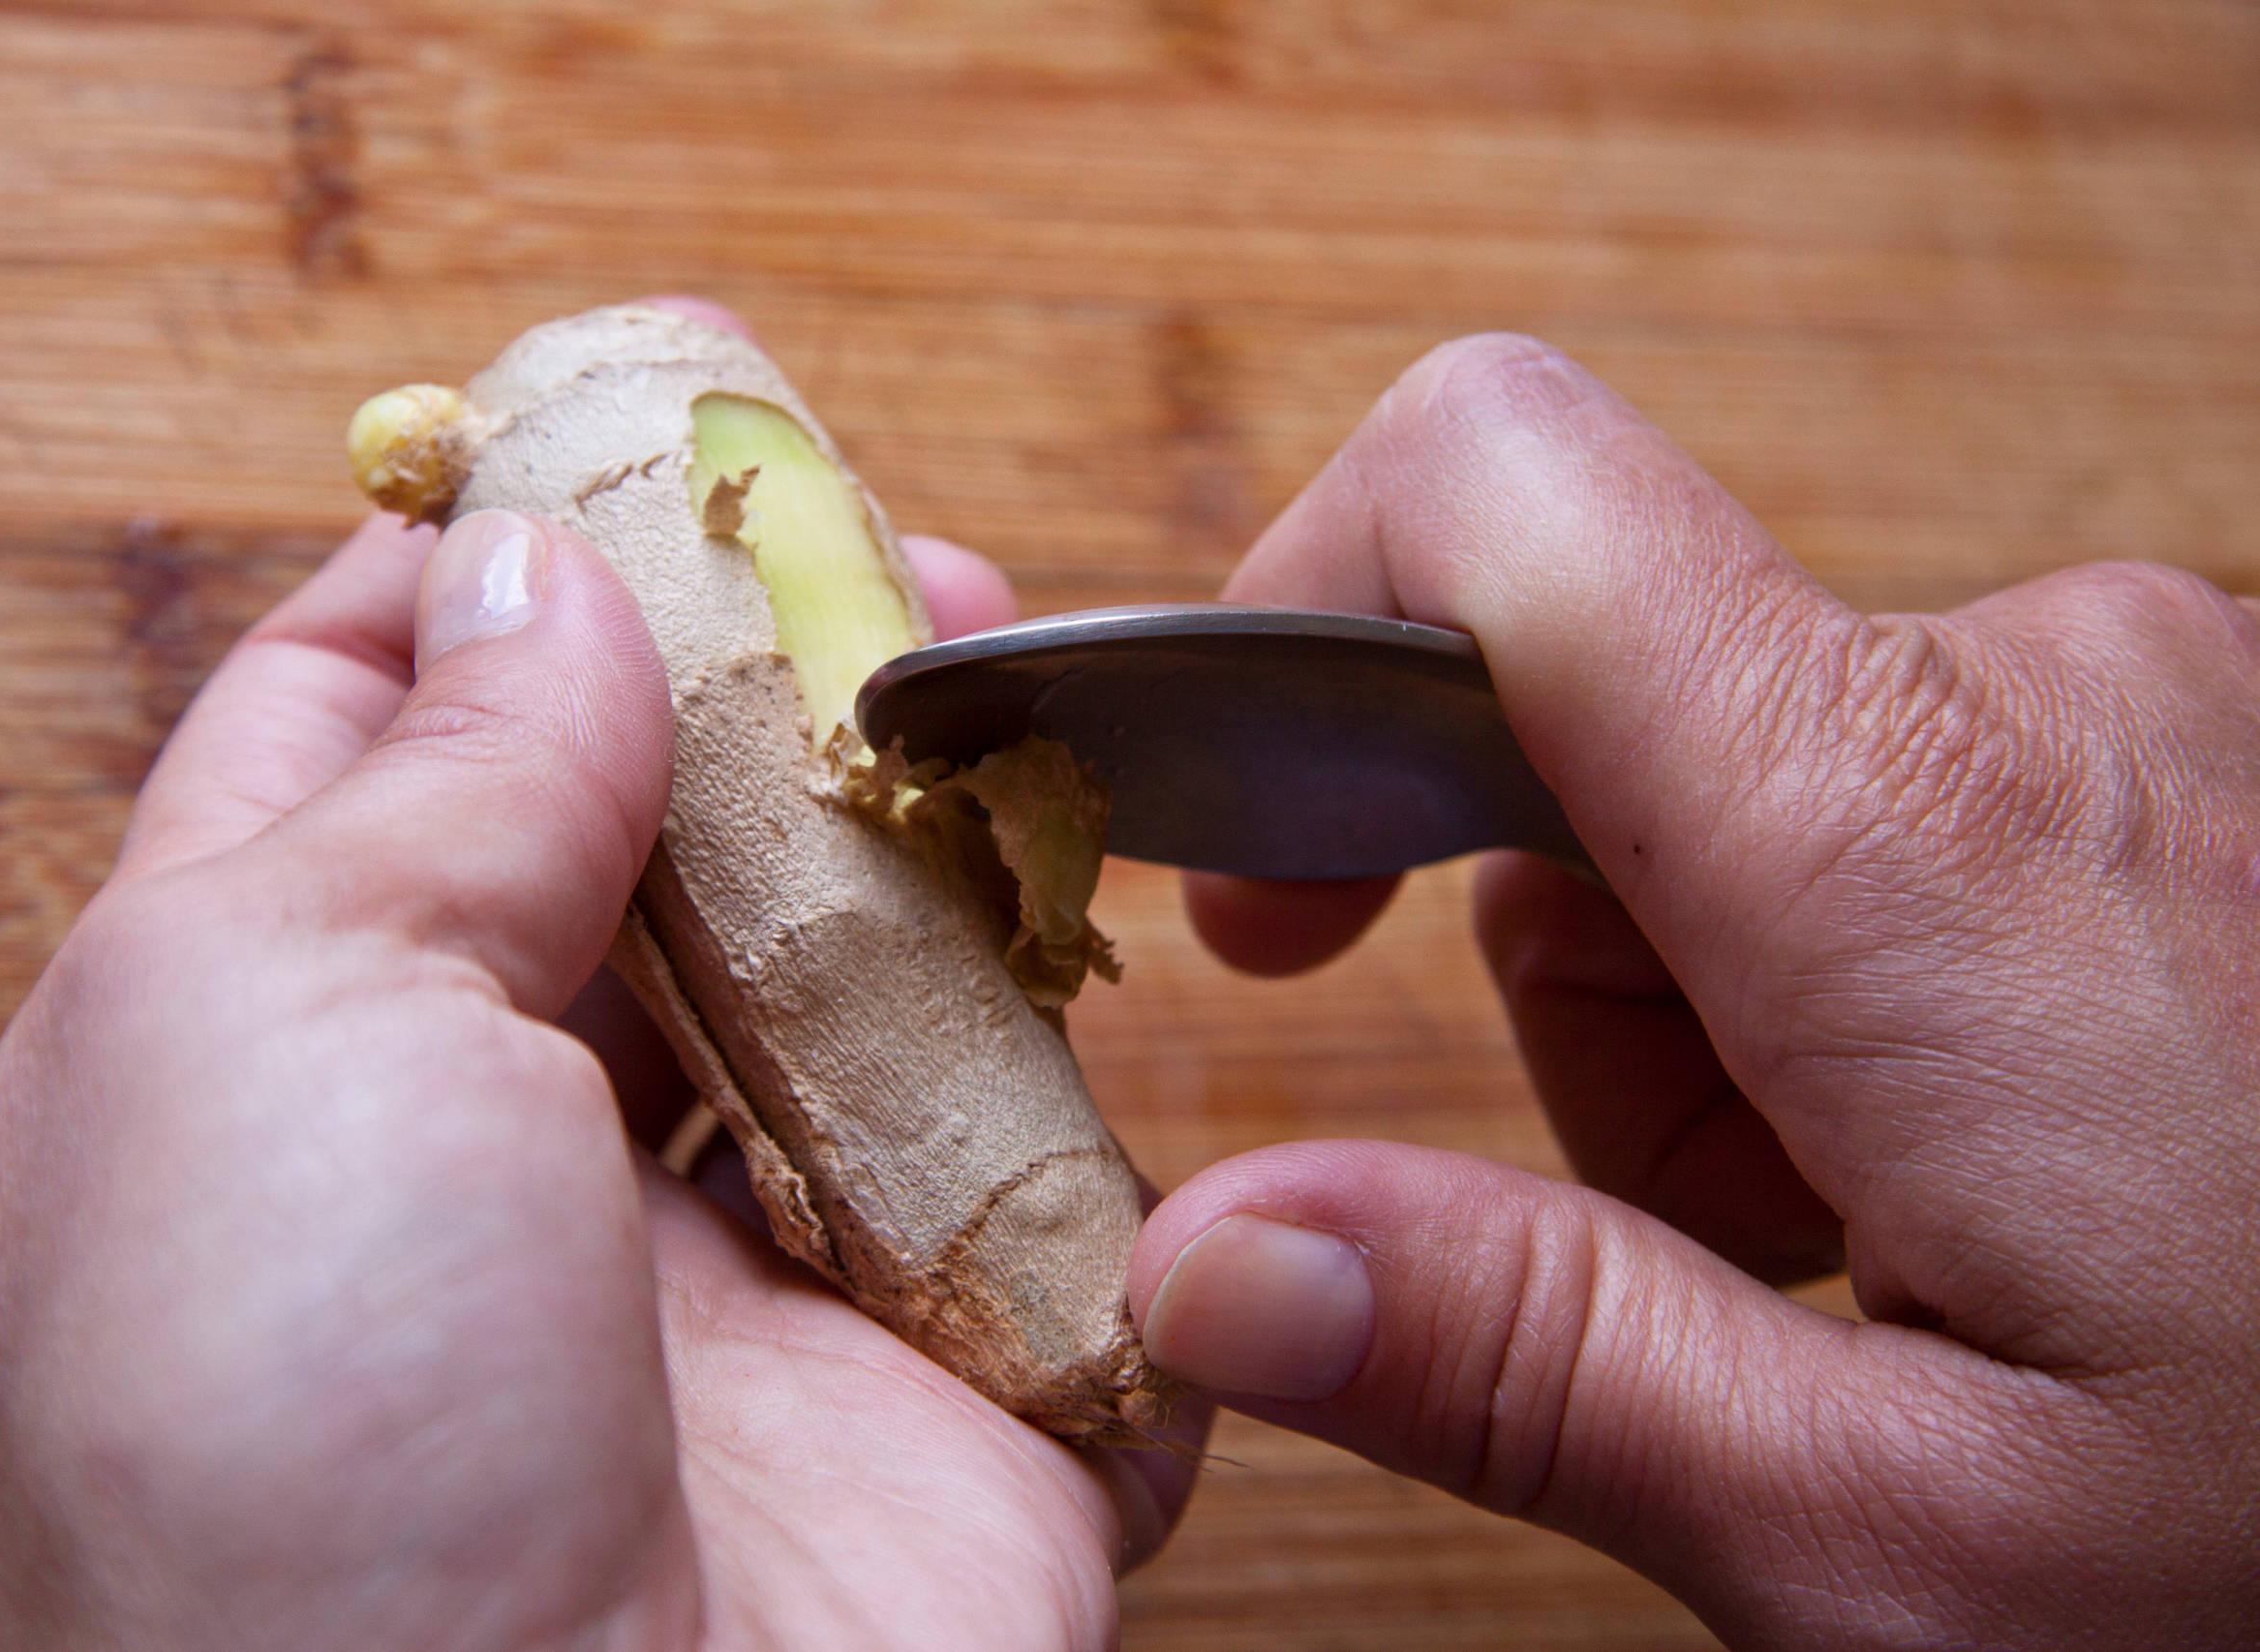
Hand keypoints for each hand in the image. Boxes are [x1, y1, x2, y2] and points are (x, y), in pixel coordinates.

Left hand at [0, 345, 1200, 1646]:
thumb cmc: (294, 1467)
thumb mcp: (262, 1026)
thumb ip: (423, 782)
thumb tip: (539, 579)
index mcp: (244, 1085)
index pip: (347, 760)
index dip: (477, 589)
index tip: (611, 451)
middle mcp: (476, 1184)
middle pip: (631, 857)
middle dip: (746, 692)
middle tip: (869, 554)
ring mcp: (715, 1295)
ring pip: (852, 994)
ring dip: (928, 849)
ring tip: (1002, 694)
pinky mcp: (935, 1392)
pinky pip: (1034, 1189)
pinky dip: (1068, 1080)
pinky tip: (1081, 942)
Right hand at [1130, 336, 2259, 1647]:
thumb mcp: (1909, 1546)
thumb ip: (1536, 1364)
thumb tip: (1207, 1261)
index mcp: (1917, 846)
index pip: (1501, 484)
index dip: (1295, 605)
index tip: (1258, 852)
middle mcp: (2040, 688)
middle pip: (1584, 681)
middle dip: (1544, 949)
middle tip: (1658, 1208)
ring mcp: (2142, 701)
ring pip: (1730, 758)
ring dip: (1698, 994)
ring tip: (1847, 1233)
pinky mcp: (2187, 750)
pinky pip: (1891, 787)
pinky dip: (1836, 971)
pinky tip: (1954, 1169)